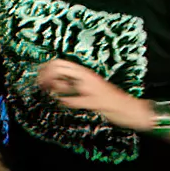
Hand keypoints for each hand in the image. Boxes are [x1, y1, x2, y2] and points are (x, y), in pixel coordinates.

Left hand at [36, 58, 152, 128]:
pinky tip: (64, 102)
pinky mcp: (96, 102)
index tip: (40, 75)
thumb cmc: (108, 99)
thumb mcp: (88, 88)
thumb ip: (72, 84)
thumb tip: (52, 84)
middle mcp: (88, 78)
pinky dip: (67, 102)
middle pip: (60, 68)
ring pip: (66, 84)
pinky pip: (75, 101)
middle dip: (47, 76)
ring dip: (56, 89)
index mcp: (85, 73)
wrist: (129, 108)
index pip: (61, 62)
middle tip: (43, 85)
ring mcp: (92, 89)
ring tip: (53, 93)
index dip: (47, 67)